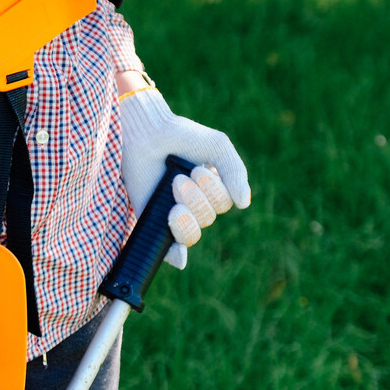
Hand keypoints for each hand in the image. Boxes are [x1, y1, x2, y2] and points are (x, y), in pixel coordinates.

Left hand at [117, 87, 250, 268]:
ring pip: (192, 232)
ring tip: (172, 187)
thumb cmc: (181, 137)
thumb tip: (244, 204)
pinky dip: (177, 255)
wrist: (145, 134)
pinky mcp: (153, 221)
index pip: (224, 204)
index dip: (214, 192)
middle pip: (208, 218)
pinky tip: (179, 254)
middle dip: (195, 198)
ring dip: (186, 212)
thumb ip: (234, 172)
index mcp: (212, 188)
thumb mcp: (217, 147)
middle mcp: (194, 203)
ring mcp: (173, 213)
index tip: (196, 170)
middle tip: (178, 178)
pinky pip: (170, 249)